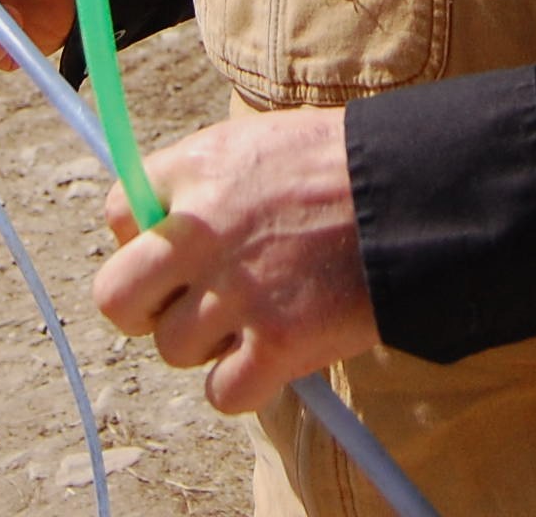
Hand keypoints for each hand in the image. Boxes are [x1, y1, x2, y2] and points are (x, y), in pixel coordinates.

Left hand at [94, 108, 379, 413]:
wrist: (418, 194)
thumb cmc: (345, 167)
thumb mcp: (261, 143)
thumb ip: (204, 181)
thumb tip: (158, 223)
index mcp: (198, 168)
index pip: (119, 215)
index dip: (141, 242)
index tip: (173, 254)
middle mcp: (204, 230)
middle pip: (117, 296)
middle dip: (144, 309)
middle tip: (184, 307)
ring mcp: (239, 290)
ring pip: (173, 349)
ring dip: (207, 346)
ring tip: (256, 319)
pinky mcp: (279, 342)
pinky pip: (223, 392)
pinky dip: (245, 386)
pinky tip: (275, 357)